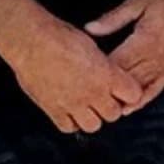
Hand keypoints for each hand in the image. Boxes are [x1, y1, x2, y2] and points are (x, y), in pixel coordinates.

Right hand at [8, 15, 150, 136]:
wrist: (30, 41)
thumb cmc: (59, 36)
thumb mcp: (92, 45)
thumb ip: (104, 66)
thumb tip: (108, 74)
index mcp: (106, 74)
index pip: (133, 95)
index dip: (129, 93)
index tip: (123, 90)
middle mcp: (93, 93)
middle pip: (113, 114)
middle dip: (109, 107)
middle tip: (102, 98)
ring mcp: (73, 104)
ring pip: (93, 126)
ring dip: (91, 118)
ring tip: (85, 106)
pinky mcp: (53, 110)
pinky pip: (68, 127)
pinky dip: (70, 122)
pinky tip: (68, 111)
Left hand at [84, 0, 163, 104]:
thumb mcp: (138, 2)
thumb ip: (113, 18)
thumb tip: (89, 29)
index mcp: (146, 41)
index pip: (116, 64)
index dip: (98, 73)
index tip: (80, 77)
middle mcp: (156, 59)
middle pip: (126, 81)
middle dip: (105, 89)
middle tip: (83, 97)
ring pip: (138, 90)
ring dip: (120, 99)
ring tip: (99, 107)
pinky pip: (155, 91)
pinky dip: (141, 101)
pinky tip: (128, 109)